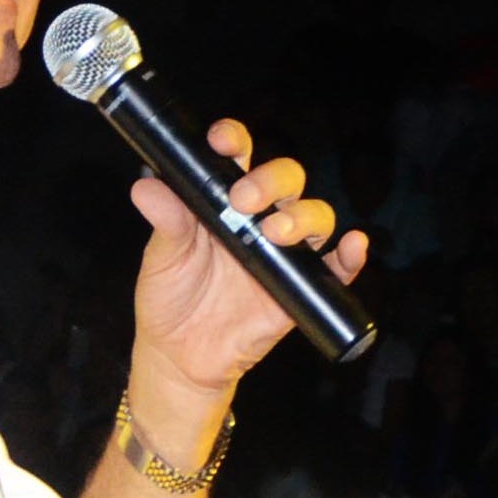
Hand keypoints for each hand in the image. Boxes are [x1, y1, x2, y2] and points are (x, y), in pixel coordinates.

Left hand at [126, 119, 368, 399]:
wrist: (180, 356)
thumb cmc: (169, 298)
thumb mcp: (161, 259)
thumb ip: (164, 222)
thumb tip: (146, 187)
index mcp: (223, 201)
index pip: (239, 158)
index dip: (236, 141)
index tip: (223, 142)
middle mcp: (259, 219)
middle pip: (286, 181)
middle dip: (271, 181)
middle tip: (244, 200)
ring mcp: (284, 253)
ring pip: (315, 216)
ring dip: (303, 216)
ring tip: (275, 234)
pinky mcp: (302, 288)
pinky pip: (338, 268)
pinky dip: (350, 255)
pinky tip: (351, 246)